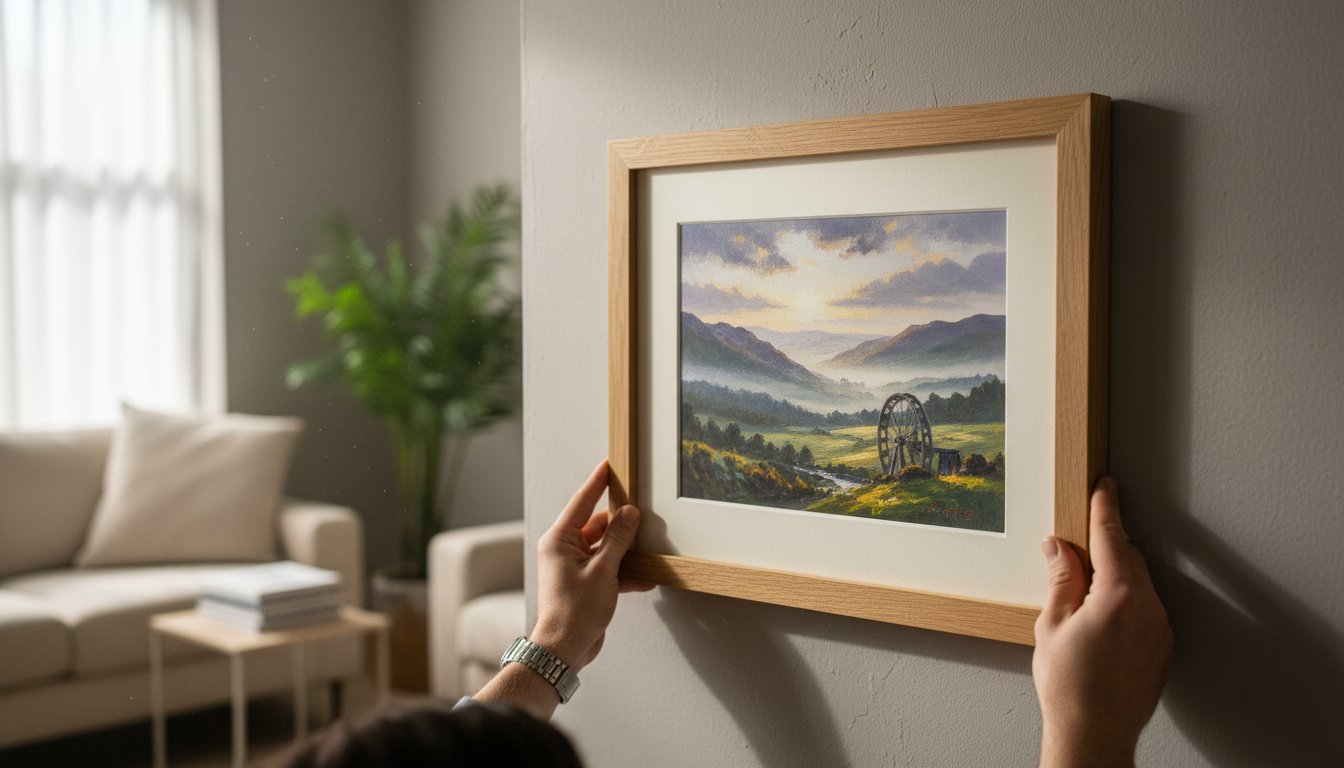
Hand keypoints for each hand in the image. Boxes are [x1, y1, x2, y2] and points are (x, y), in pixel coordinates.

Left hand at [531, 459, 650, 670]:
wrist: (565, 649)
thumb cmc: (575, 611)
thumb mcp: (603, 570)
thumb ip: (618, 539)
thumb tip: (629, 513)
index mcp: (559, 540)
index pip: (581, 502)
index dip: (597, 483)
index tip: (609, 465)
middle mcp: (563, 550)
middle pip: (596, 525)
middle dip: (620, 524)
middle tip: (641, 514)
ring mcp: (574, 567)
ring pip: (605, 547)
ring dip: (625, 551)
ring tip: (647, 548)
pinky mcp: (585, 583)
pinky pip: (607, 568)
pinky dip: (624, 572)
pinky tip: (645, 577)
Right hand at [1034, 477, 1172, 767]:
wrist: (1096, 733)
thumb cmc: (1070, 686)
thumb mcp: (1052, 624)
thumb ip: (1061, 578)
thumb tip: (1059, 546)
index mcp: (1117, 596)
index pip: (1111, 538)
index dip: (1105, 508)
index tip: (1105, 486)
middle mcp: (1148, 608)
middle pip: (1129, 557)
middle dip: (1105, 548)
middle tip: (1074, 550)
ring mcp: (1161, 628)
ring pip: (1139, 582)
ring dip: (1115, 577)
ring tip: (1083, 597)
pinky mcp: (1163, 646)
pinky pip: (1146, 607)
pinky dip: (1126, 600)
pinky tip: (1100, 620)